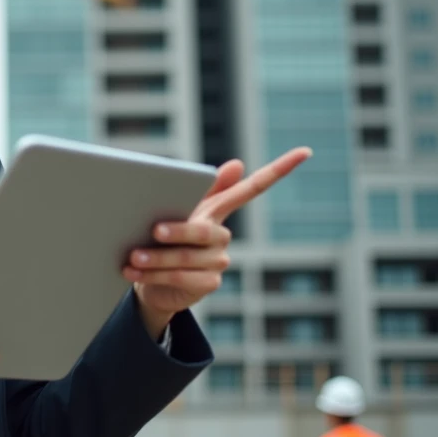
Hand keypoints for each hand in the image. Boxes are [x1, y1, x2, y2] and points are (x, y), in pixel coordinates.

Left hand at [123, 147, 312, 323]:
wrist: (148, 280)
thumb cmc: (161, 239)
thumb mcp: (174, 210)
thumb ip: (199, 190)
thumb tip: (237, 163)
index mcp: (216, 211)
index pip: (255, 188)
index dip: (280, 170)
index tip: (305, 151)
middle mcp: (222, 237)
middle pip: (203, 231)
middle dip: (177, 231)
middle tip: (154, 231)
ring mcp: (218, 262)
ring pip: (186, 258)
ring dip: (156, 258)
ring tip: (133, 256)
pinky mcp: (208, 284)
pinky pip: (182, 278)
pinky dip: (155, 275)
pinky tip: (132, 272)